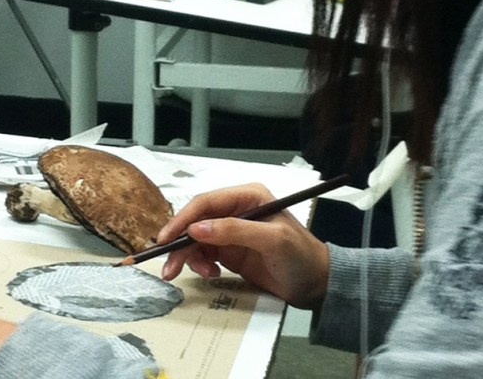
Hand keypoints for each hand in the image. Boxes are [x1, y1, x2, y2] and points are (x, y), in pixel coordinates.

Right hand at [157, 184, 329, 309]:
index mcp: (247, 196)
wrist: (316, 285)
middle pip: (195, 221)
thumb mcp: (272, 240)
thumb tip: (198, 228)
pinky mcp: (228, 251)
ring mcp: (231, 231)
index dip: (183, 219)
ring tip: (203, 274)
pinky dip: (200, 265)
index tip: (166, 238)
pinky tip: (212, 273)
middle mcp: (236, 210)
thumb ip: (235, 231)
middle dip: (180, 243)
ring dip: (189, 257)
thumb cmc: (302, 256)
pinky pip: (203, 254)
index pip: (206, 202)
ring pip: (195, 239)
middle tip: (168, 267)